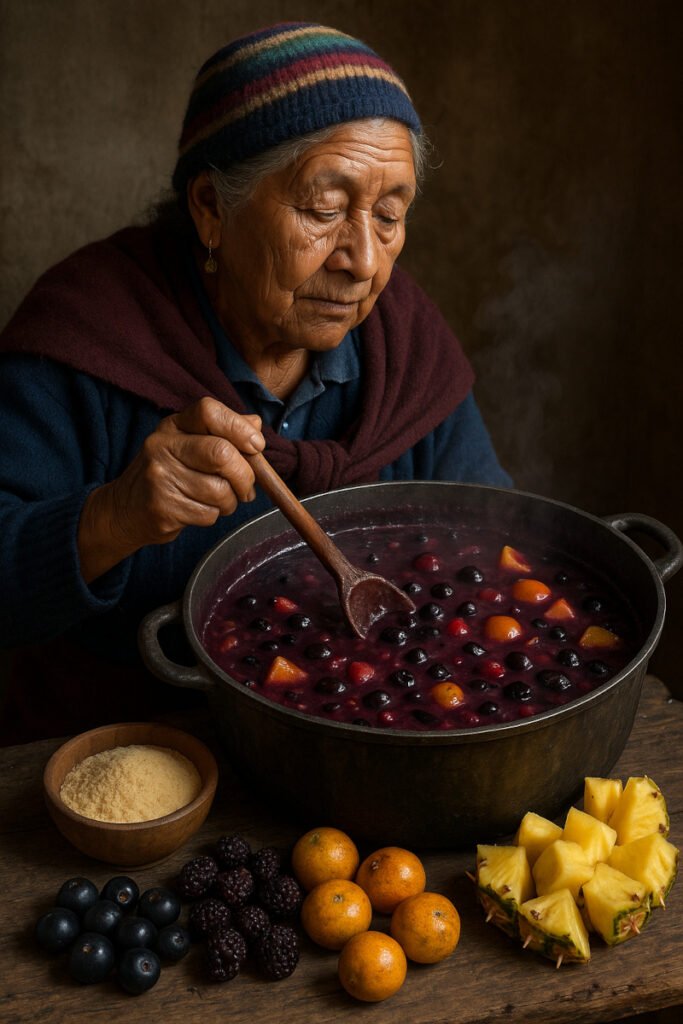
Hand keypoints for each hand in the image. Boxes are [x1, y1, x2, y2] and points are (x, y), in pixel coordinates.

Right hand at [78, 397, 264, 582]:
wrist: (125, 509)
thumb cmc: (168, 474)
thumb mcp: (190, 444)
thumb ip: (224, 433)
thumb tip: (255, 425)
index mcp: (174, 425)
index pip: (210, 411)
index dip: (240, 428)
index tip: (256, 446)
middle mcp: (162, 446)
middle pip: (222, 454)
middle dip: (245, 476)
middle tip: (246, 488)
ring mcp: (159, 477)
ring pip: (220, 490)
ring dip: (230, 502)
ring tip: (219, 501)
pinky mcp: (162, 507)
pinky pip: (208, 514)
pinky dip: (213, 516)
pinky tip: (198, 510)